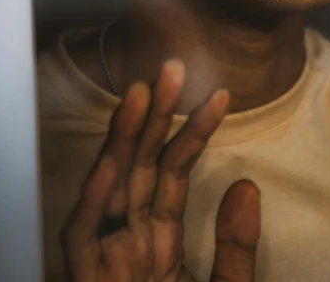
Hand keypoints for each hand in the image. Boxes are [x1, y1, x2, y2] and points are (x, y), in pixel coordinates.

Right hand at [61, 60, 260, 281]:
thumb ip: (236, 248)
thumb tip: (246, 186)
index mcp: (161, 239)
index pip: (175, 172)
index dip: (194, 132)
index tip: (220, 95)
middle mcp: (131, 238)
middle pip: (141, 167)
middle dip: (154, 117)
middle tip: (173, 68)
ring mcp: (107, 258)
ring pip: (110, 188)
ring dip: (122, 141)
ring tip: (139, 95)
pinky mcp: (86, 280)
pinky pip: (83, 236)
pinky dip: (92, 202)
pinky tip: (108, 166)